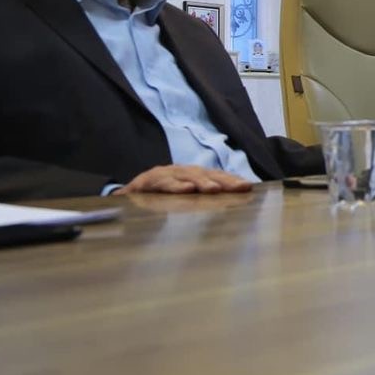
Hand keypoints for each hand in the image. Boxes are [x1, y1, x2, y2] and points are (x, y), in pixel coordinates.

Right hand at [115, 165, 253, 194]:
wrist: (126, 194)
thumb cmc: (159, 196)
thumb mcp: (183, 197)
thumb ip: (202, 199)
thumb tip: (229, 203)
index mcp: (191, 176)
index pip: (216, 176)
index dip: (231, 180)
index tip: (248, 187)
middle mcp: (180, 172)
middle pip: (206, 174)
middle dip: (225, 180)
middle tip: (241, 187)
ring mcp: (164, 175)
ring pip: (187, 176)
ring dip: (202, 182)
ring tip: (215, 189)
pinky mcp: (146, 182)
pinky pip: (163, 184)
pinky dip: (175, 186)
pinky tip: (186, 190)